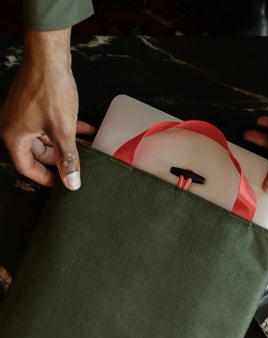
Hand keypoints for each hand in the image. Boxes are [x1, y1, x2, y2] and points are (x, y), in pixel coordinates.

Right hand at [0, 29, 93, 189]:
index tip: (61, 184)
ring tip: (87, 149)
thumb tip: (71, 183)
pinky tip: (86, 131)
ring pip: (46, 138)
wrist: (49, 57)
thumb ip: (67, 159)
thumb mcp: (62, 132)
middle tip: (77, 166)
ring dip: (66, 144)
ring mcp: (23, 113)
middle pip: (37, 153)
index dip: (44, 178)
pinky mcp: (33, 104)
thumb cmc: (50, 91)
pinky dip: (66, 129)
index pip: (26, 166)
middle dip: (59, 159)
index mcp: (13, 135)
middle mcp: (13, 124)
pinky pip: (49, 124)